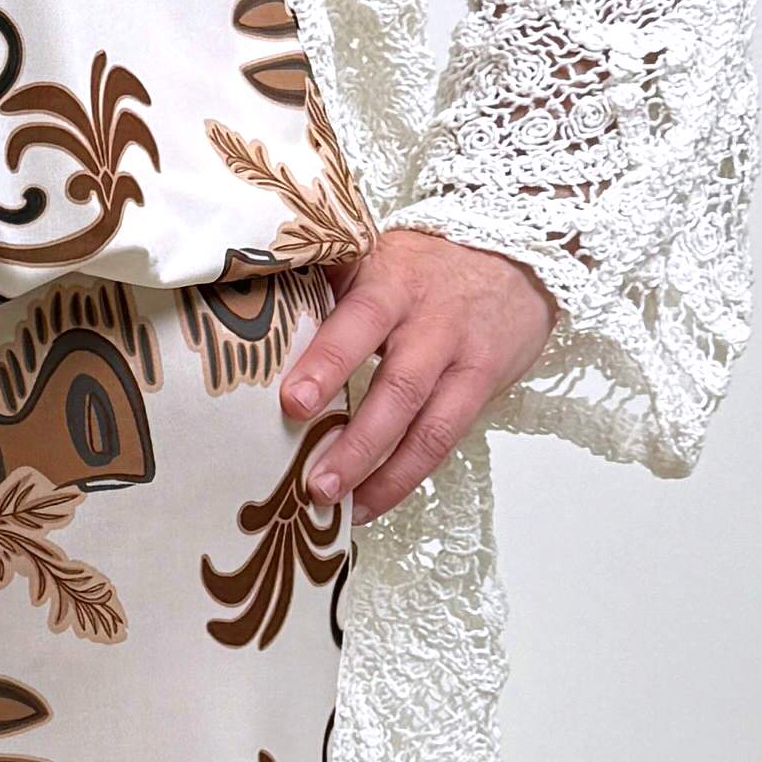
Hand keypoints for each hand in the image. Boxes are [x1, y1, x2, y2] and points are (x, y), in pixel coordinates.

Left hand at [277, 230, 556, 523]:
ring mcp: (460, 361)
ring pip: (426, 426)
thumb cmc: (423, 267)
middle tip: (314, 481)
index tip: (294, 402)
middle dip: (356, 441)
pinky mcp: (481, 390)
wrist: (513, 261)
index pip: (360, 321)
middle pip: (398, 387)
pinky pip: (443, 441)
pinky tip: (368, 502)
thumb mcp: (373, 255)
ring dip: (379, 473)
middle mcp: (431, 323)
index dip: (329, 362)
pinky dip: (404, 478)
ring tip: (336, 506)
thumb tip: (248, 302)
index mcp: (393, 283)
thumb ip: (322, 278)